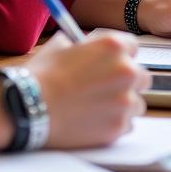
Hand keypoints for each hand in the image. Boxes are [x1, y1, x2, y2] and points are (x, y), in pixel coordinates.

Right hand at [29, 31, 148, 148]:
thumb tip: (89, 50)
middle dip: (126, 79)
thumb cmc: (43, 74)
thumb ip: (83, 46)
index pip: (133, 46)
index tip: (110, 60)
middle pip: (141, 75)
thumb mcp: (60, 45)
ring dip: (122, 102)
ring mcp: (125, 101)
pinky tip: (92, 118)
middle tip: (105, 84)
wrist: (29, 105)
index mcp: (112, 46)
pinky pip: (128, 123)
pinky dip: (114, 121)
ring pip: (136, 102)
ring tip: (96, 104)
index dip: (119, 53)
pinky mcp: (120, 126)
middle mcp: (126, 71)